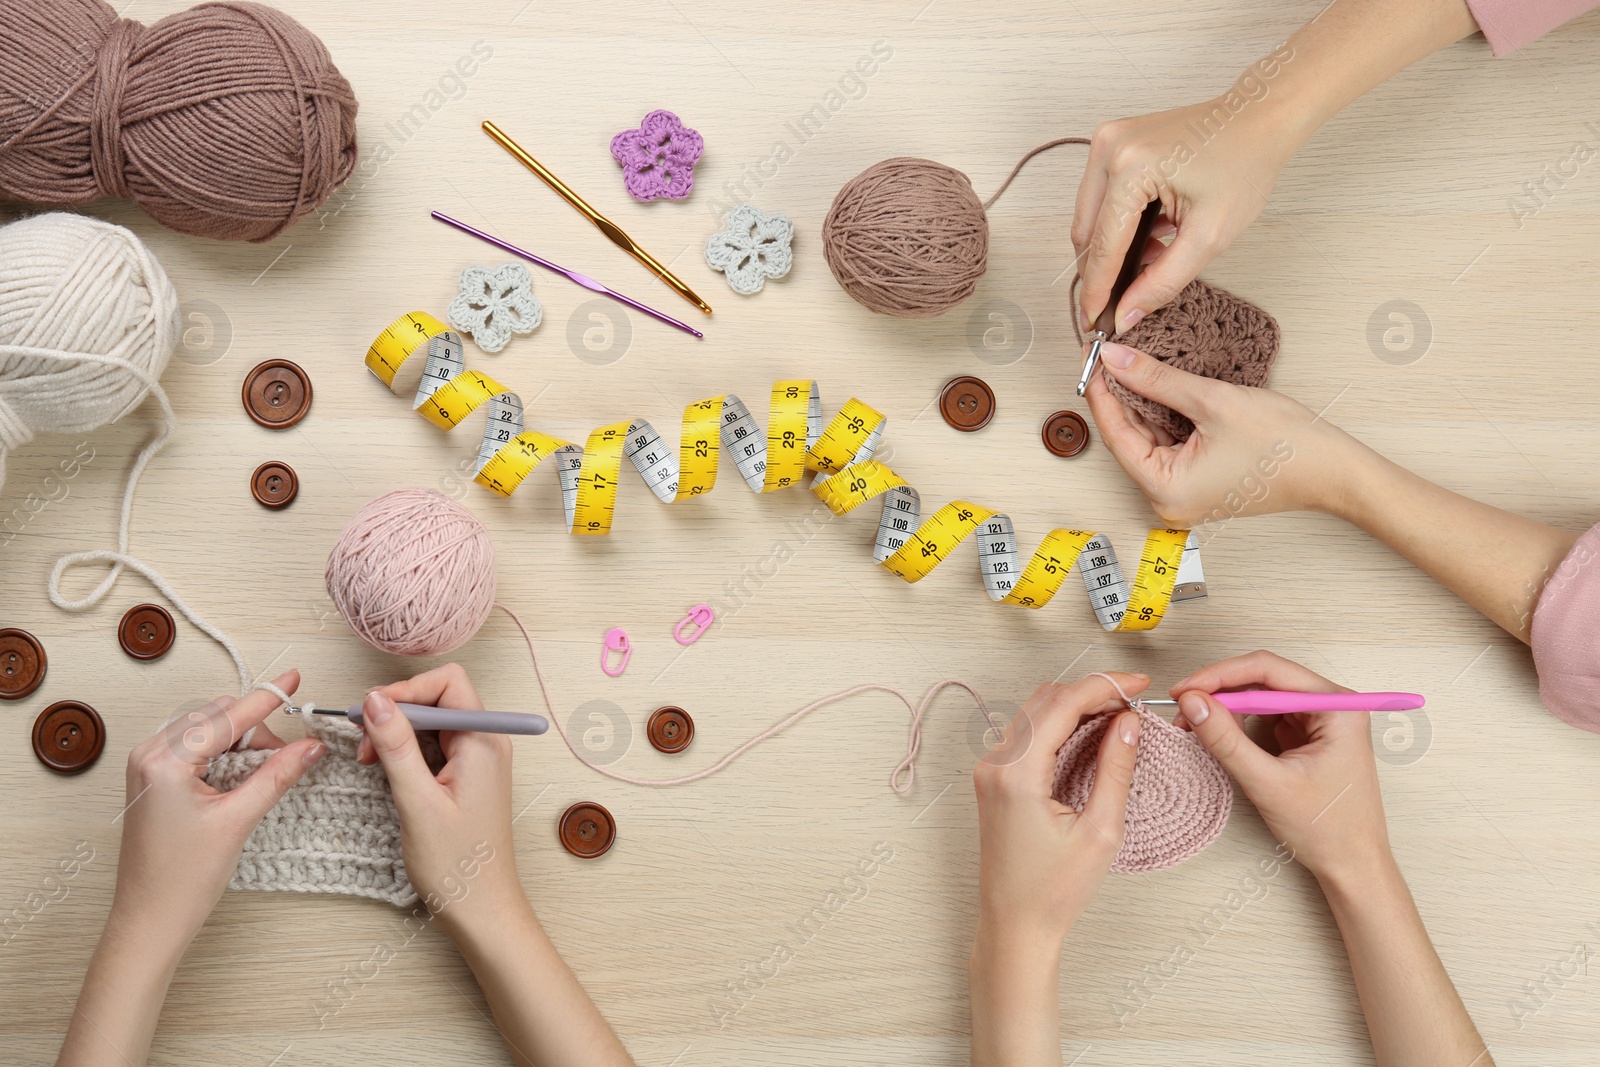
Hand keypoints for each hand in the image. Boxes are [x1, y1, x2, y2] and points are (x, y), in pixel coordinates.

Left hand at [112, 670, 323, 953]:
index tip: (294, 678)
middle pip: (217, 717)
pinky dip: (222, 751)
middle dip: (256, 729)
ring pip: (206, 728)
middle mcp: (149, 754)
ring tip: (264, 770)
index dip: (267, 698)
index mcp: (165, 761)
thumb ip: (277, 775)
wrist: (149, 920)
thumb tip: (311, 747)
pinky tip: (240, 773)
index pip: (228, 717)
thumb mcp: (238, 821)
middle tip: (287, 755)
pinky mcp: (152, 778)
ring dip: (240, 739)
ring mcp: (147, 765)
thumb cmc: (182, 879)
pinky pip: (194, 746)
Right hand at [357, 664, 524, 932]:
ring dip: (397, 735)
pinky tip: (388, 775)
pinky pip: (433, 747)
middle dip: (397, 713)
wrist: (480, 909)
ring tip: (371, 763)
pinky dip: (406, 754)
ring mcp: (477, 760)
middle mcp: (486, 743)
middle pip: (437, 699)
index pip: (448, 683)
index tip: (371, 713)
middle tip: (365, 745)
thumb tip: (375, 699)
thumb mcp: (417, 801)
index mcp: (484, 742)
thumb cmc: (456, 865)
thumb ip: (396, 747)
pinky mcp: (465, 776)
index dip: (406, 690)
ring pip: (431, 723)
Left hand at [973, 673, 1144, 946]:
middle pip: (1046, 699)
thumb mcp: (1100, 831)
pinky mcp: (995, 779)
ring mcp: (991, 770)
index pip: (1062, 703)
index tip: (1140, 685)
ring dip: (1076, 705)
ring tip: (1119, 716)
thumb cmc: (1053, 891)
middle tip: (1134, 701)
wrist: (1015, 925)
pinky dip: (1060, 725)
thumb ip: (1115, 770)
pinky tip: (1092, 734)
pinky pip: (1029, 734)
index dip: (1105, 686)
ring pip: (1036, 712)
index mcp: (1017, 773)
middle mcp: (996, 764)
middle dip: (1092, 691)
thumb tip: (1129, 724)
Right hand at [1072, 81, 1301, 332]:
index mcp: (1131, 168)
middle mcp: (1110, 149)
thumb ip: (1162, 282)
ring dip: (1109, 248)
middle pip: (1086, 232)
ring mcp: (1107, 141)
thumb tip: (1127, 314)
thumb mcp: (1209, 237)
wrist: (1259, 120)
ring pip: (1088, 217)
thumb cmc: (1244, 165)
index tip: (1094, 322)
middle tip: (1116, 304)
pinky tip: (1146, 239)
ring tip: (1145, 265)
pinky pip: (1099, 198)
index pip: (1103, 246)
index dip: (1097, 291)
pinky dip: (1116, 225)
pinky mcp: (1112, 142)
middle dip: (1099, 271)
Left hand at [1084, 340, 1356, 525]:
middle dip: (1120, 395)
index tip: (1091, 359)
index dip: (1101, 393)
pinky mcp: (1197, 485)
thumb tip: (1115, 360)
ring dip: (1141, 403)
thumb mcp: (1212, 401)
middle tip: (1108, 354)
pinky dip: (1163, 417)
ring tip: (1130, 362)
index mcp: (1164, 491)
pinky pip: (1168, 447)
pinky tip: (1156, 386)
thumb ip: (1157, 380)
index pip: (1117, 435)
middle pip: (1129, 439)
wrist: (1333, 468)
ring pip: (1148, 441)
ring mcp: (1182, 495)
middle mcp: (1166, 501)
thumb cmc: (1284, 444)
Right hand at [1172, 651, 1389, 882]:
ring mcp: (1319, 719)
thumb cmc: (1329, 830)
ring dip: (1227, 707)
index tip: (1186, 690)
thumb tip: (1194, 703)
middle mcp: (1332, 704)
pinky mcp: (1307, 734)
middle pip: (1264, 678)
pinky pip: (1266, 715)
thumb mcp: (1269, 784)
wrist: (1351, 866)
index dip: (1220, 675)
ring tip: (1198, 724)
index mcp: (1337, 707)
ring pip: (1261, 695)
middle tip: (1185, 708)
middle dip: (1220, 691)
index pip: (1269, 669)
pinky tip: (1221, 735)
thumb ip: (1227, 740)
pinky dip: (1239, 723)